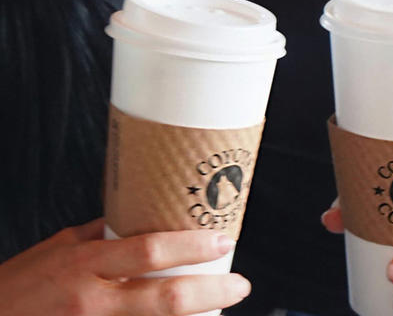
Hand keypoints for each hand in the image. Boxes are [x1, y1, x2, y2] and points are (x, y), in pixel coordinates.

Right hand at [0, 219, 251, 315]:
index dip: (192, 246)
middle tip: (240, 285)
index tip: (223, 239)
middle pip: (164, 299)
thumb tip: (145, 216)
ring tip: (219, 307)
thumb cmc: (18, 286)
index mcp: (84, 264)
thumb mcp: (60, 247)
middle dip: (211, 292)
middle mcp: (91, 301)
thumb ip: (104, 234)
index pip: (149, 250)